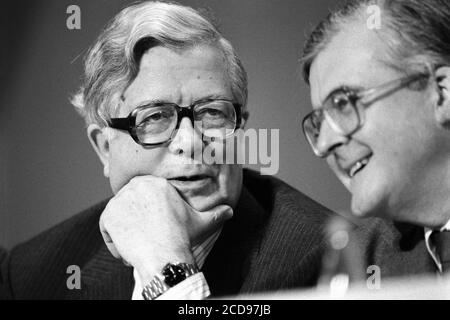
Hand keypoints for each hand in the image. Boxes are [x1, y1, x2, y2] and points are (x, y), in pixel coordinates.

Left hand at [99, 175, 232, 281]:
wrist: (165, 254)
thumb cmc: (182, 237)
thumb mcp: (201, 222)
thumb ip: (215, 214)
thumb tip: (231, 211)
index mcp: (156, 183)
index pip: (144, 194)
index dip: (147, 213)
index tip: (152, 226)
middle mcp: (136, 186)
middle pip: (130, 204)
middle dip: (136, 221)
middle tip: (146, 237)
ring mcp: (120, 200)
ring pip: (118, 216)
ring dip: (126, 232)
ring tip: (140, 245)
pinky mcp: (108, 216)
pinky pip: (107, 228)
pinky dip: (114, 241)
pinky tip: (128, 249)